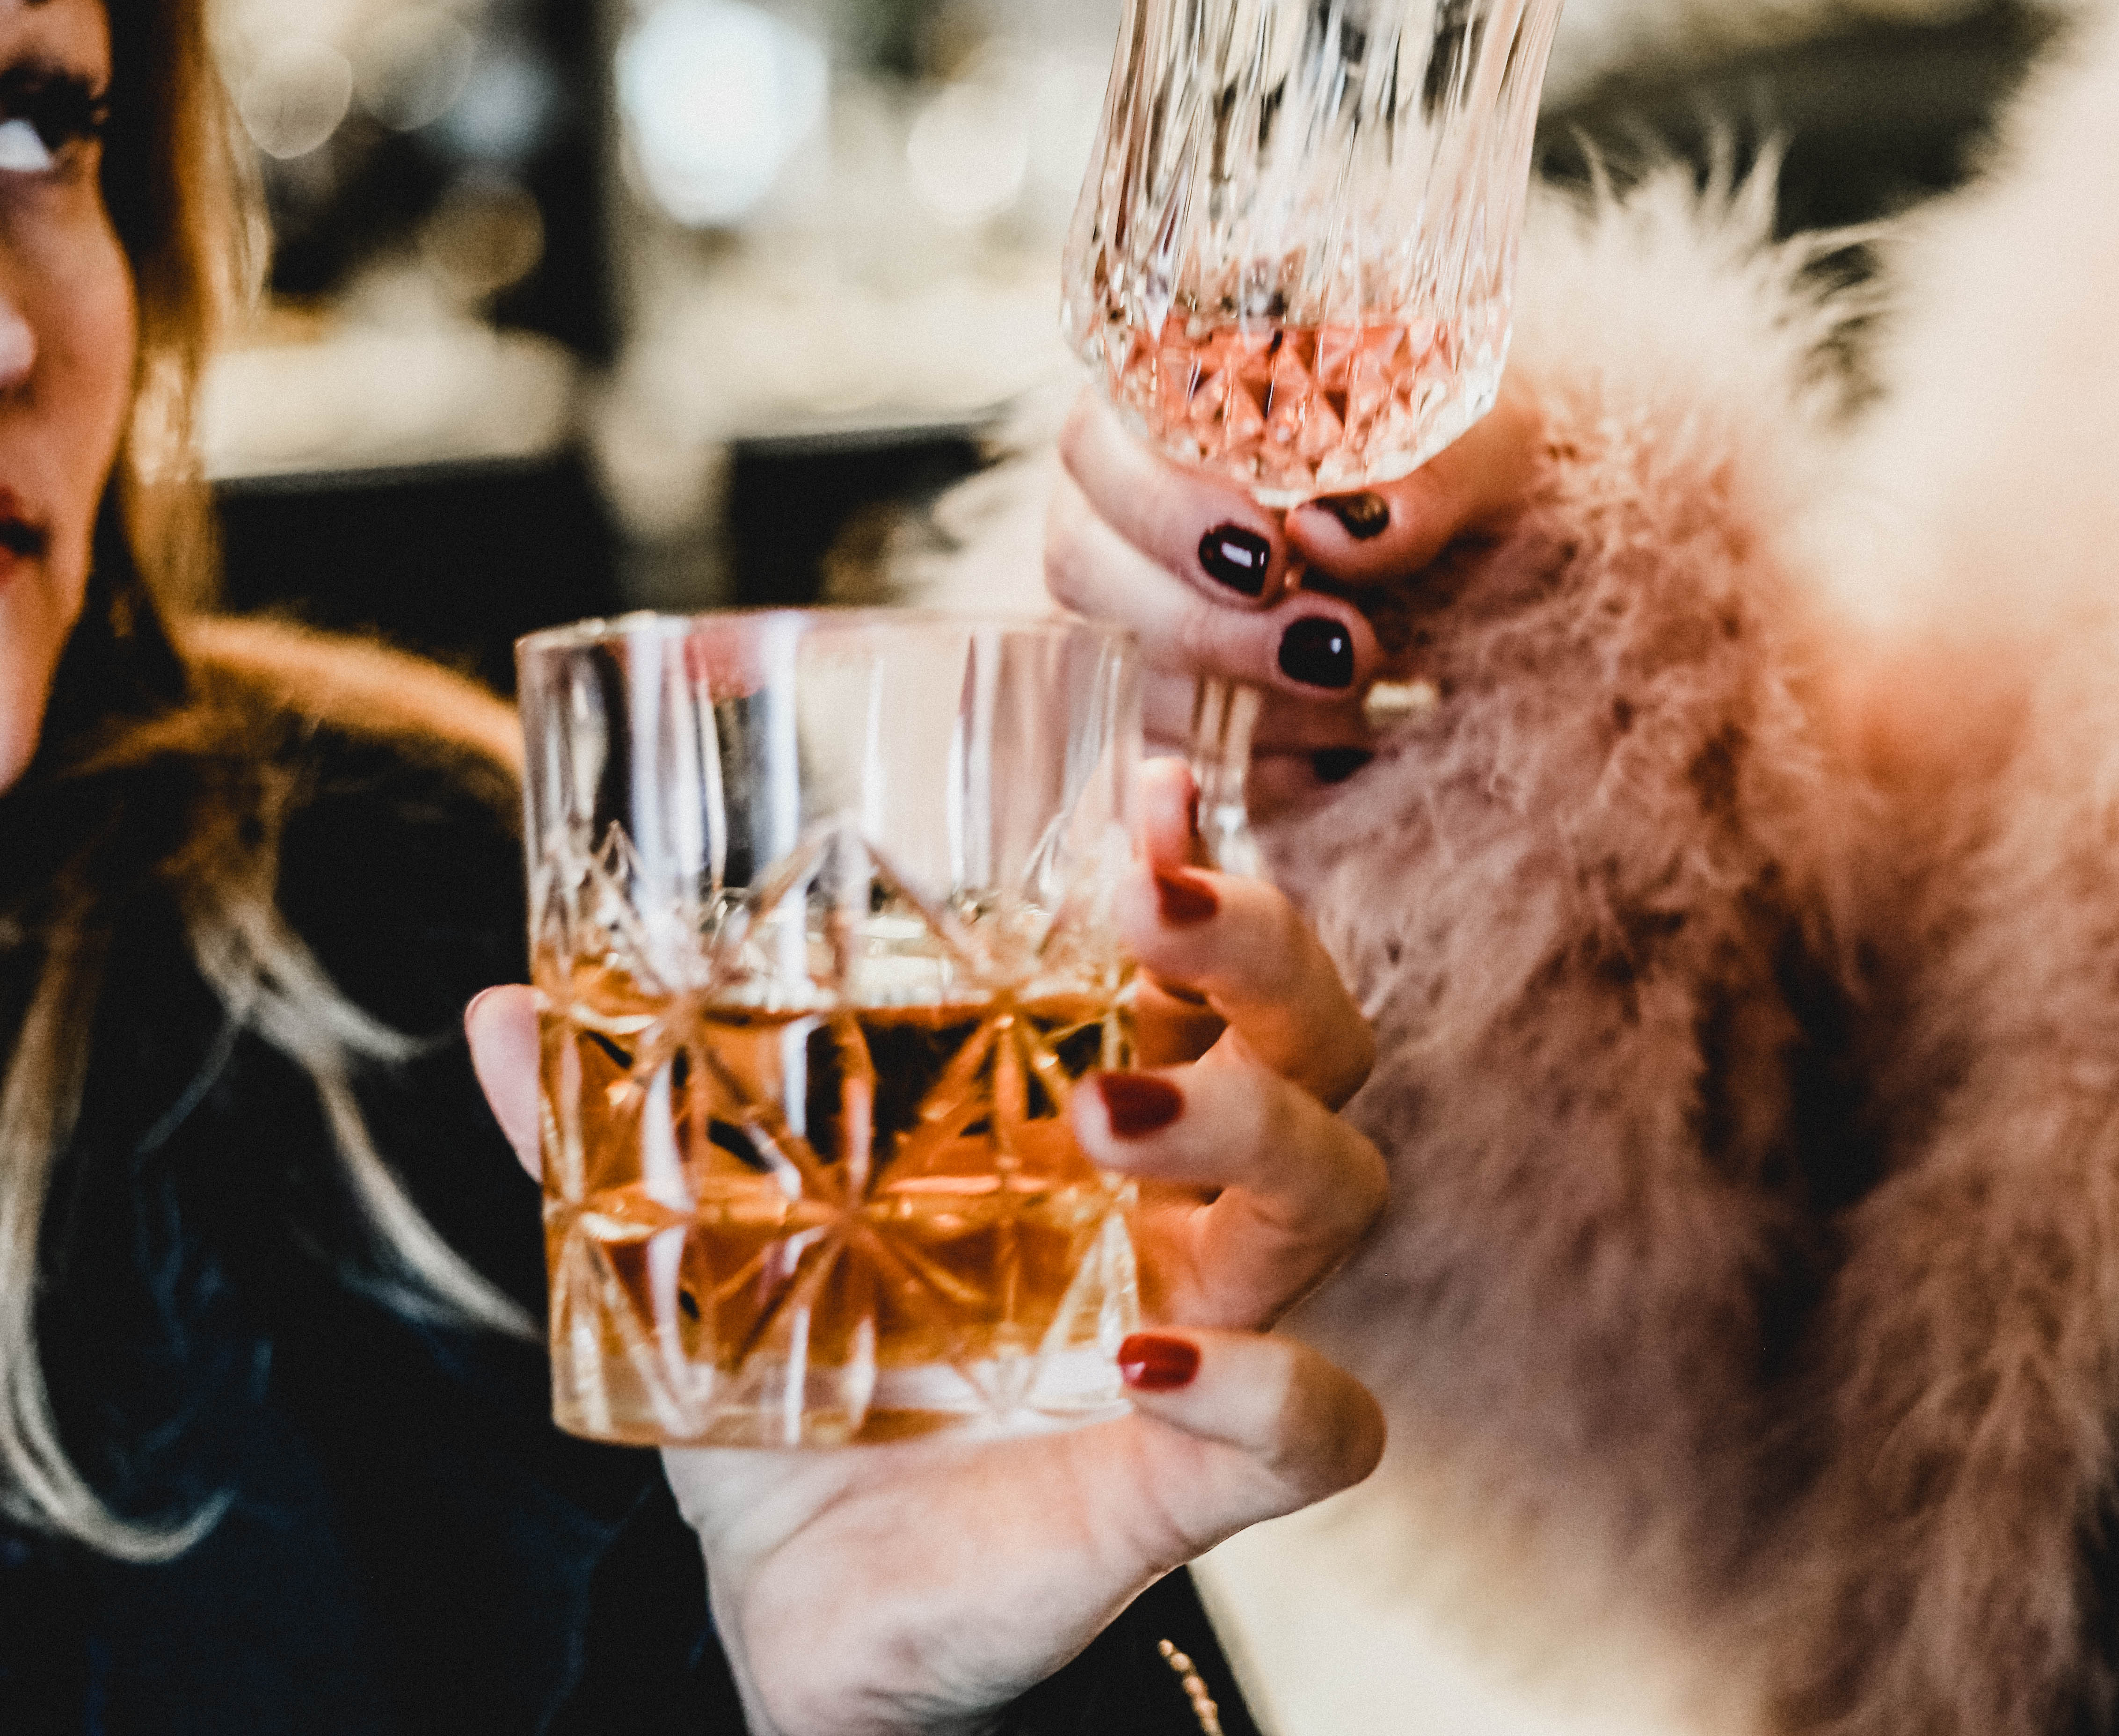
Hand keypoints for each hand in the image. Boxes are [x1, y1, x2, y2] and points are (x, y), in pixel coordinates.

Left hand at [465, 762, 1386, 1735]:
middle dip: (1261, 954)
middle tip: (1147, 908)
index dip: (1205, 866)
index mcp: (1087, 1125)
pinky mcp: (1204, 1475)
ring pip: (1337, 1190)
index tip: (1150, 787)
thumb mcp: (702, 1261)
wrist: (812, 1613)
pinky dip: (1269, 1385)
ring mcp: (1215, 1330)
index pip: (1197, 964)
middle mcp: (1175, 1208)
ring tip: (1107, 1115)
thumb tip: (498, 1012)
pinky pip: (1324, 1422)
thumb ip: (622, 1139)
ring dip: (1248, 1128)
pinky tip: (1149, 1362)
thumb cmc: (804, 1406)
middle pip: (1316, 1039)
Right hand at [1044, 392, 1534, 804]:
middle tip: (1339, 646)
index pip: (1095, 444)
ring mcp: (1131, 616)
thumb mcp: (1481, 454)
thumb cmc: (1462, 471)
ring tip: (1362, 697)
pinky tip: (1342, 760)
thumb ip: (1423, 482)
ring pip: (1122, 673)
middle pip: (1084, 571)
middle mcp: (1118, 511)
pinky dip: (1256, 769)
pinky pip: (1168, 759)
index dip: (1162, 509)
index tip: (1272, 553)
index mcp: (1162, 411)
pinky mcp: (1171, 710)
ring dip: (1240, 701)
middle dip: (1206, 624)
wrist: (1500, 550)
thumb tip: (1334, 531)